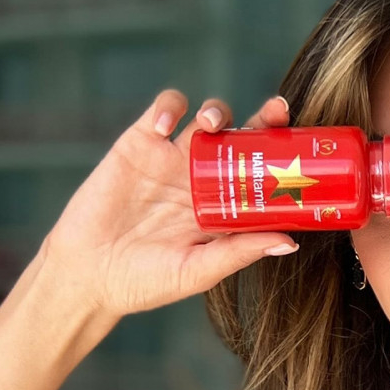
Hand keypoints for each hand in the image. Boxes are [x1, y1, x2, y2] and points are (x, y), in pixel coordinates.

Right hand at [36, 90, 299, 319]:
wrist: (87, 275)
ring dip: (218, 111)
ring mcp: (173, 160)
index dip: (284, 160)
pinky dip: (171, 107)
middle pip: (243, 139)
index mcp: (225, 209)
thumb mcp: (198, 271)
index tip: (303, 152)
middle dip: (263, 120)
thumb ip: (239, 252)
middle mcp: (204, 180)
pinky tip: (168, 126)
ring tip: (213, 124)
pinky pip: (163, 110)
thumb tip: (290, 242)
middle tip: (276, 111)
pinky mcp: (139, 144)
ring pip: (207, 118)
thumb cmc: (146, 282)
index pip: (264, 177)